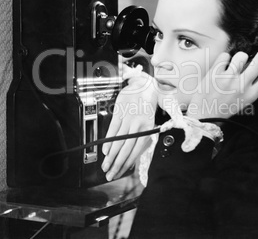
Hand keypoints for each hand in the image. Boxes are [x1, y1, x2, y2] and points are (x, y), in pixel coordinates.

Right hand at [102, 65, 157, 180]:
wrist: (145, 83)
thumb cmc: (149, 102)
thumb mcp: (151, 119)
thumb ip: (144, 135)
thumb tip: (134, 151)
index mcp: (148, 128)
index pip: (136, 151)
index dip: (127, 163)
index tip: (120, 172)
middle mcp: (138, 125)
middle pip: (126, 149)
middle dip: (117, 164)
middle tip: (110, 175)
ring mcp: (128, 118)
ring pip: (119, 141)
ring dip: (111, 156)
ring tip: (105, 166)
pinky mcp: (120, 111)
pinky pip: (113, 128)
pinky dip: (109, 140)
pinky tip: (105, 151)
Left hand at [186, 50, 257, 119]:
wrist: (205, 114)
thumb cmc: (225, 108)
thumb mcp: (246, 102)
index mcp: (251, 94)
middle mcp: (241, 85)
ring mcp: (228, 78)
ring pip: (242, 56)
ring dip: (241, 57)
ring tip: (236, 62)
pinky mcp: (215, 73)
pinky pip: (225, 56)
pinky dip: (225, 58)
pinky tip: (223, 65)